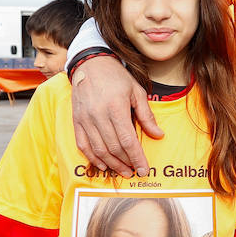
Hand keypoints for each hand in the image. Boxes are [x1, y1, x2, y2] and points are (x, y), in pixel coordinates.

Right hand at [70, 57, 162, 175]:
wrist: (90, 65)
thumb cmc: (116, 78)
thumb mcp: (136, 92)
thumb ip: (147, 115)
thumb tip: (158, 135)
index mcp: (116, 108)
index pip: (127, 141)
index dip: (137, 158)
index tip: (144, 170)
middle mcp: (98, 115)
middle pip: (114, 148)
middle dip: (126, 163)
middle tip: (135, 171)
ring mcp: (85, 119)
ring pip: (99, 150)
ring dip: (112, 164)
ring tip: (123, 171)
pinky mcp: (77, 121)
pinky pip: (83, 145)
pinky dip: (93, 158)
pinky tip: (104, 165)